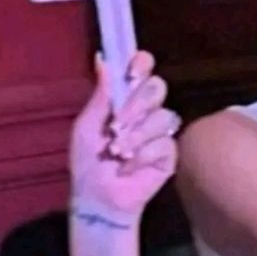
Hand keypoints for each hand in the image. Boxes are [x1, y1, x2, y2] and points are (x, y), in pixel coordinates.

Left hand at [69, 51, 179, 221]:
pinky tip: (127, 167)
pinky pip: (164, 144)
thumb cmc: (88, 161)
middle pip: (157, 87)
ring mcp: (160, 132)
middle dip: (136, 105)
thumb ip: (100, 95)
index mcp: (125, 98)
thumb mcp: (87, 126)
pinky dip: (142, 156)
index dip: (141, 64)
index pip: (143, 68)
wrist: (98, 196)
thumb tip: (103, 59)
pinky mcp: (169, 155)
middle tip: (116, 125)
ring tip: (117, 152)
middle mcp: (146, 110)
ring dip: (136, 136)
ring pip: (163, 117)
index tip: (130, 73)